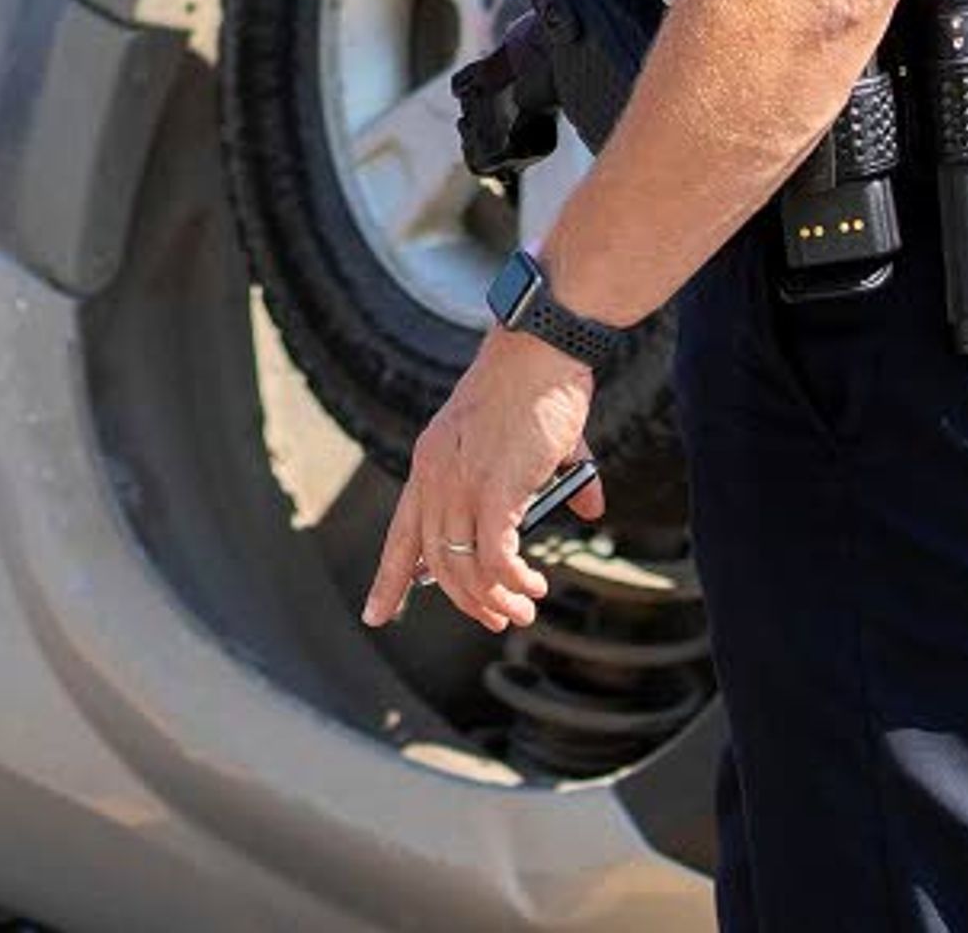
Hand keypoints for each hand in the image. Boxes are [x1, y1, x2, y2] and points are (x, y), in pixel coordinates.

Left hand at [360, 326, 608, 632]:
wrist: (540, 349)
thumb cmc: (536, 387)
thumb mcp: (521, 441)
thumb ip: (548, 481)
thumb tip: (592, 509)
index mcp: (429, 465)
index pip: (401, 536)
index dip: (388, 581)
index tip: (375, 616)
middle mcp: (435, 478)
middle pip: (436, 562)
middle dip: (465, 601)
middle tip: (496, 619)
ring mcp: (462, 484)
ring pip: (465, 568)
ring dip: (494, 599)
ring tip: (523, 610)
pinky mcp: (496, 489)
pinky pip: (497, 557)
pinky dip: (514, 581)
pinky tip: (534, 587)